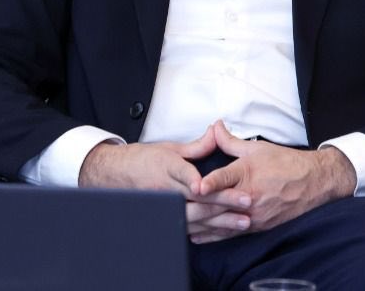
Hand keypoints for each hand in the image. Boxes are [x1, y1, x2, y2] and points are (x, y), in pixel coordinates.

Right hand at [78, 128, 254, 243]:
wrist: (118, 176)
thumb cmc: (144, 160)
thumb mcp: (170, 148)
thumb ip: (197, 146)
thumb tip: (217, 132)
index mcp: (167, 166)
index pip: (184, 174)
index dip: (195, 181)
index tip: (208, 185)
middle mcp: (166, 188)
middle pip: (196, 198)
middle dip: (223, 201)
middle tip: (246, 202)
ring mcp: (166, 205)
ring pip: (196, 217)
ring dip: (221, 220)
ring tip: (243, 221)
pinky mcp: (167, 217)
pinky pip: (190, 227)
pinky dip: (209, 231)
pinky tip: (225, 232)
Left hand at [196, 120, 356, 233]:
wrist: (315, 181)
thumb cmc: (285, 162)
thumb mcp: (256, 148)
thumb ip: (229, 141)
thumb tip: (213, 126)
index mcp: (248, 173)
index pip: (225, 178)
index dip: (210, 183)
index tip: (197, 187)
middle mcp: (251, 196)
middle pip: (221, 203)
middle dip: (200, 207)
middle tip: (176, 208)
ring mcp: (256, 214)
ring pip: (226, 221)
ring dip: (205, 224)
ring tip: (182, 225)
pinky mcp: (260, 225)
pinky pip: (235, 232)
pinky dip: (217, 234)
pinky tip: (201, 236)